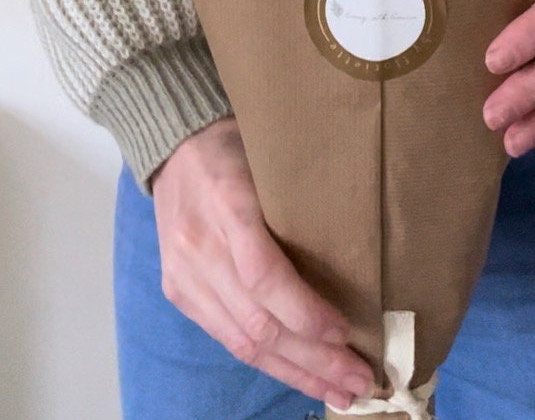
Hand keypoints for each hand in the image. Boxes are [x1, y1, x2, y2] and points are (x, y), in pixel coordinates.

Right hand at [151, 117, 375, 411]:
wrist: (174, 142)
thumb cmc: (240, 143)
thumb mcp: (274, 157)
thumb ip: (302, 202)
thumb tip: (360, 254)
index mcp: (227, 202)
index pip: (263, 275)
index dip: (305, 312)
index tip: (346, 332)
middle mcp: (200, 245)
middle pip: (257, 321)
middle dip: (313, 360)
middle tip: (360, 382)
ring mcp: (184, 273)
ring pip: (242, 341)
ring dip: (294, 372)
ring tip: (338, 391)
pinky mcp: (178, 291)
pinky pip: (225, 337)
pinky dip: (266, 361)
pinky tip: (299, 373)